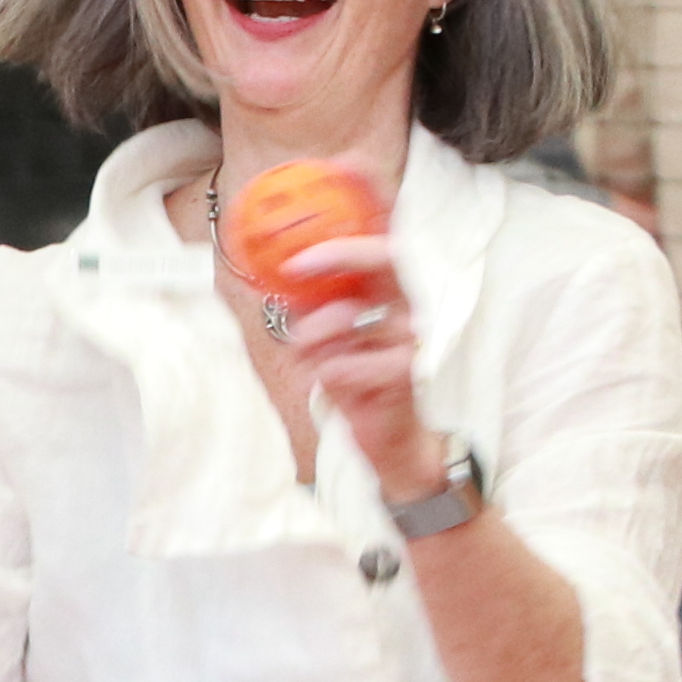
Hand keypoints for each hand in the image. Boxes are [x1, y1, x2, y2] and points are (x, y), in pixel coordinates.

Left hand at [282, 240, 450, 501]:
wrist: (390, 438)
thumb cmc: (359, 381)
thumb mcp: (333, 338)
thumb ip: (315, 304)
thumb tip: (273, 273)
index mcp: (392, 296)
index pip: (384, 251)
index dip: (346, 243)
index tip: (302, 252)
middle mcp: (407, 311)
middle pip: (380, 264)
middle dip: (335, 259)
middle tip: (293, 271)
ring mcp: (408, 340)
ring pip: (341, 320)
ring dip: (310, 340)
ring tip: (310, 358)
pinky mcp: (402, 374)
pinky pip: (340, 365)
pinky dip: (325, 375)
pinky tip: (337, 386)